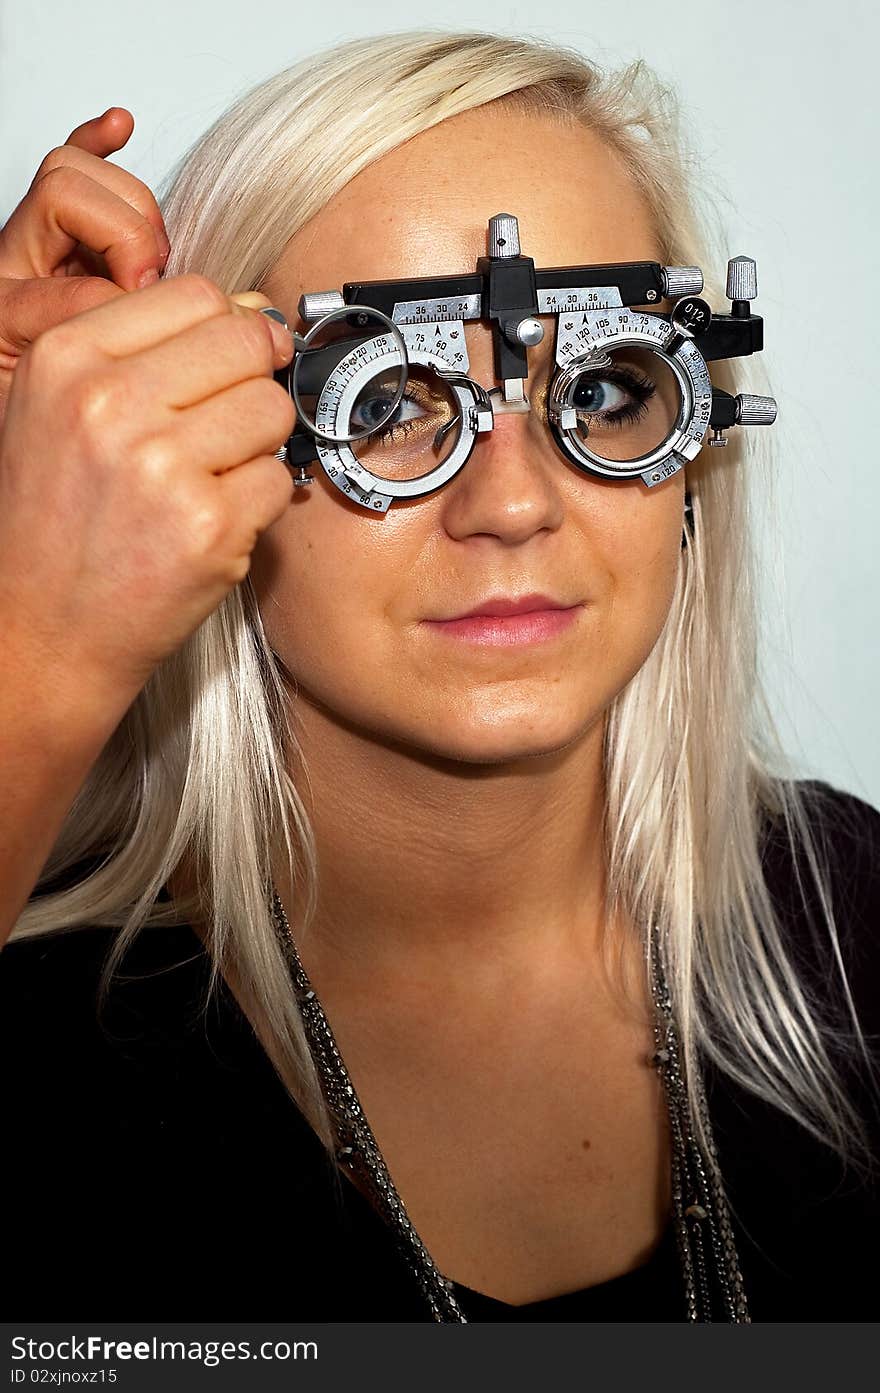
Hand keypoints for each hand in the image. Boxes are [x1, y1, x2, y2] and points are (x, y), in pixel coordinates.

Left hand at [0, 108, 169, 424]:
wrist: (10, 426)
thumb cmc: (33, 423)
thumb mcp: (61, 410)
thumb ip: (118, 368)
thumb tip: (231, 322)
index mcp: (5, 314)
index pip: (87, 284)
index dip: (137, 303)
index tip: (167, 339)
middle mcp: (11, 265)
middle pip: (71, 194)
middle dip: (129, 235)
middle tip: (147, 286)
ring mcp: (28, 243)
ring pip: (75, 172)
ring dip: (130, 208)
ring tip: (148, 259)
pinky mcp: (48, 233)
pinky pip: (70, 164)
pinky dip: (98, 141)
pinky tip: (118, 128)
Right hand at [0, 273, 295, 707]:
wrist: (45, 631)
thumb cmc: (57, 523)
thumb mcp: (59, 410)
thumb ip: (144, 349)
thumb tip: (252, 310)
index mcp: (66, 359)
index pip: (195, 294)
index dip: (228, 326)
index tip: (231, 358)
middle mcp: (108, 404)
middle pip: (244, 343)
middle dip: (249, 381)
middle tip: (219, 429)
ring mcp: (162, 466)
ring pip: (272, 409)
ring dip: (256, 446)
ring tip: (206, 480)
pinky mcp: (210, 526)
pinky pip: (279, 480)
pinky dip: (258, 505)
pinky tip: (210, 524)